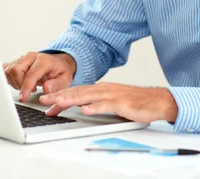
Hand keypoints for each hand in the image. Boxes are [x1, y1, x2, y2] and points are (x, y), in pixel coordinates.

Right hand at [2, 52, 76, 101]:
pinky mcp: (17, 62)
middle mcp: (31, 57)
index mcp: (43, 60)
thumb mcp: (65, 80)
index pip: (30, 74)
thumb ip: (57, 85)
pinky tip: (16, 83)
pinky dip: (8, 78)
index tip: (23, 98)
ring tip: (26, 87)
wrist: (59, 63)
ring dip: (14, 82)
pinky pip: (6, 68)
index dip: (25, 87)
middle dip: (18, 84)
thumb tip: (46, 89)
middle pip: (15, 69)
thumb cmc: (61, 71)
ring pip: (9, 70)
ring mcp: (23, 58)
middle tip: (28, 91)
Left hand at [38, 82, 177, 122]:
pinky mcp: (121, 103)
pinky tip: (85, 110)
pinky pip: (105, 105)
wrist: (156, 100)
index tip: (46, 103)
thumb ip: (96, 103)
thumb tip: (80, 107)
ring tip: (57, 103)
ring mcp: (112, 95)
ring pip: (87, 97)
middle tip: (43, 101)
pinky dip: (94, 107)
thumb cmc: (134, 102)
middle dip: (58, 96)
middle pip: (77, 92)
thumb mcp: (111, 102)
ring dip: (71, 100)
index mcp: (100, 89)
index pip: (75, 92)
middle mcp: (103, 90)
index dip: (59, 97)